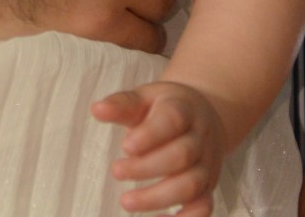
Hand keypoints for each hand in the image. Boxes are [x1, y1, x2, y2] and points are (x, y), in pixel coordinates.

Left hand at [93, 81, 227, 215]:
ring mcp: (206, 165)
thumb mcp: (145, 97)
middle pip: (182, 156)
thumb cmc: (165, 108)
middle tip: (116, 171)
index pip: (173, 120)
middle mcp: (200, 138)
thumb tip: (97, 110)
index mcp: (184, 110)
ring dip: (158, 197)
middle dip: (146, 168)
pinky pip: (203, 207)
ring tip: (126, 202)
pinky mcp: (207, 187)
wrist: (203, 116)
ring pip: (191, 185)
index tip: (125, 146)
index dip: (151, 135)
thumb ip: (122, 104)